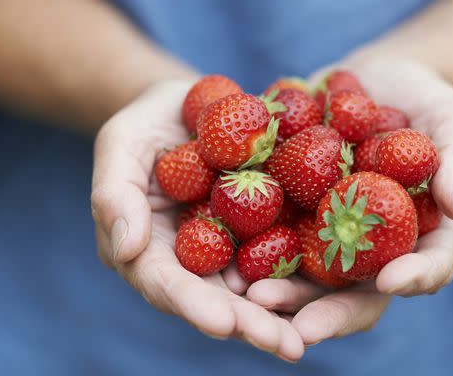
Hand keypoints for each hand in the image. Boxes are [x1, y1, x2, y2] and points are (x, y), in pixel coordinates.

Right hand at [91, 80, 304, 361]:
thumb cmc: (144, 125)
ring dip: (283, 314)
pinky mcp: (265, 229)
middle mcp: (192, 261)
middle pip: (218, 299)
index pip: (167, 284)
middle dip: (249, 324)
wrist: (189, 105)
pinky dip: (306, 274)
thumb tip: (125, 250)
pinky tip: (337, 290)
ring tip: (310, 336)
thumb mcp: (119, 146)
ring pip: (256, 289)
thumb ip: (114, 195)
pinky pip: (286, 254)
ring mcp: (231, 249)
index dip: (194, 304)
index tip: (223, 323)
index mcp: (150, 251)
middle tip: (285, 346)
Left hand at [246, 58, 452, 344]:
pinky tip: (222, 254)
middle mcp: (371, 246)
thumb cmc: (429, 100)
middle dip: (328, 310)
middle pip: (355, 290)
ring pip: (307, 275)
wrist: (373, 79)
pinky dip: (249, 248)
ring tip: (252, 296)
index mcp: (420, 235)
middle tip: (301, 327)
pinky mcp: (293, 210)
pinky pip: (270, 234)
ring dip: (282, 291)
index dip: (413, 278)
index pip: (426, 267)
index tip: (391, 281)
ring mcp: (329, 232)